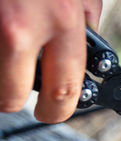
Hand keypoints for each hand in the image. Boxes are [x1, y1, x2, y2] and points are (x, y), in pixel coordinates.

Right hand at [0, 0, 101, 122]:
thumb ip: (84, 25)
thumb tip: (85, 55)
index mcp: (62, 21)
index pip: (65, 90)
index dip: (58, 111)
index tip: (53, 112)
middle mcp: (22, 27)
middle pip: (12, 97)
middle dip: (14, 100)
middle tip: (17, 94)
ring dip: (1, 69)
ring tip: (10, 49)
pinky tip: (1, 32)